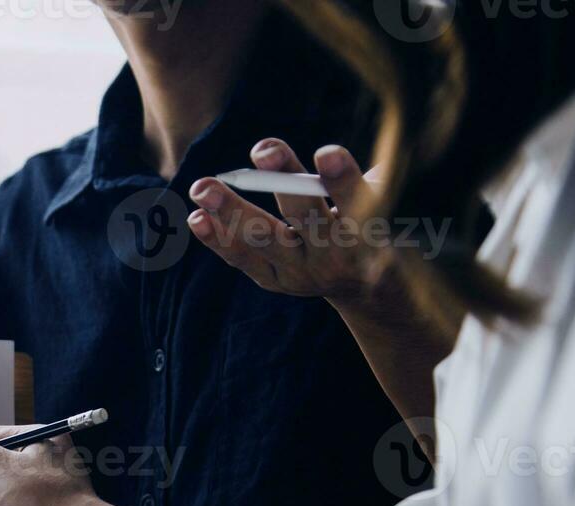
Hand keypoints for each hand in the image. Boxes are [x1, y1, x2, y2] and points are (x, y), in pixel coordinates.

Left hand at [185, 140, 393, 309]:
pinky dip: (216, 238)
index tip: (327, 152)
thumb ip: (360, 180)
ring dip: (230, 210)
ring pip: (262, 238)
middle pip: (305, 217)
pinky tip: (195, 217)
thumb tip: (332, 155)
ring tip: (202, 187)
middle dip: (283, 182)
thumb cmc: (368, 224)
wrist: (365, 288)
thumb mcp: (379, 204)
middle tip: (262, 149)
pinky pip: (241, 258)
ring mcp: (299, 273)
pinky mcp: (274, 281)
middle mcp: (332, 256)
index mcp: (366, 232)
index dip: (342, 180)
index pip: (357, 201)